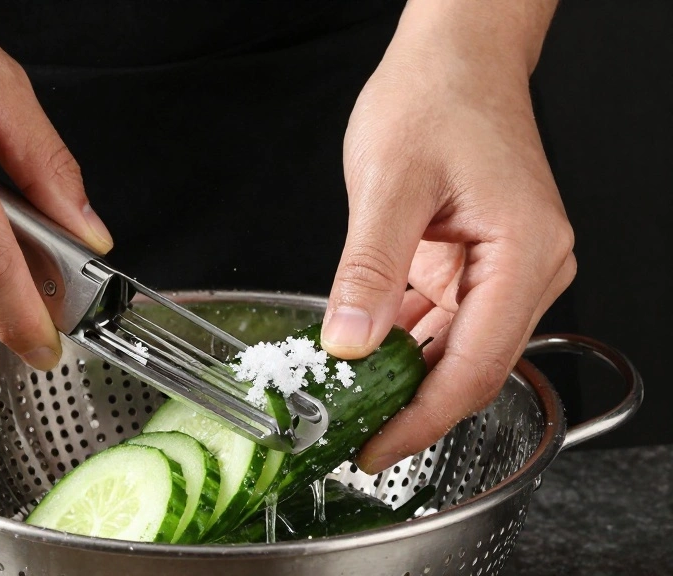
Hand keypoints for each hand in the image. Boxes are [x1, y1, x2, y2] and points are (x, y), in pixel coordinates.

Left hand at [320, 4, 573, 472]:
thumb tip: (349, 344)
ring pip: (457, 348)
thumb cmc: (435, 98)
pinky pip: (446, 320)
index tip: (375, 450)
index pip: (476, 367)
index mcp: (525, 255)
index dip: (422, 420)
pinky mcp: (481, 262)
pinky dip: (407, 341)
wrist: (455, 57)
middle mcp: (530, 269)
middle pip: (472, 367)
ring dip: (406, 378)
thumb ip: (369, 269)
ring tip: (351, 402)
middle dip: (412, 408)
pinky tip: (367, 355)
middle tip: (353, 434)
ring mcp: (508, 268)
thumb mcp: (388, 184)